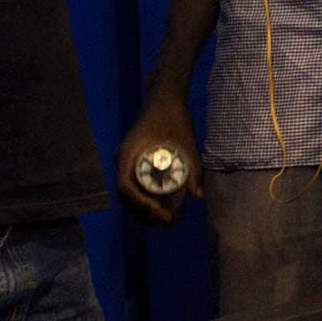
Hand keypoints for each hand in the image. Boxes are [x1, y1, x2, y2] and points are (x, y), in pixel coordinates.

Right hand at [114, 95, 203, 225]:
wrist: (164, 99)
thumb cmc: (173, 117)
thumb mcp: (186, 142)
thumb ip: (194, 168)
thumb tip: (199, 195)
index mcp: (128, 154)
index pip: (124, 186)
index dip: (138, 202)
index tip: (157, 209)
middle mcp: (122, 161)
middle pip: (124, 196)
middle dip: (143, 213)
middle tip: (167, 221)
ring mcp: (126, 163)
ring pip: (128, 195)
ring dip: (143, 211)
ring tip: (167, 219)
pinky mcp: (132, 164)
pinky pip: (133, 188)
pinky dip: (143, 202)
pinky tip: (162, 208)